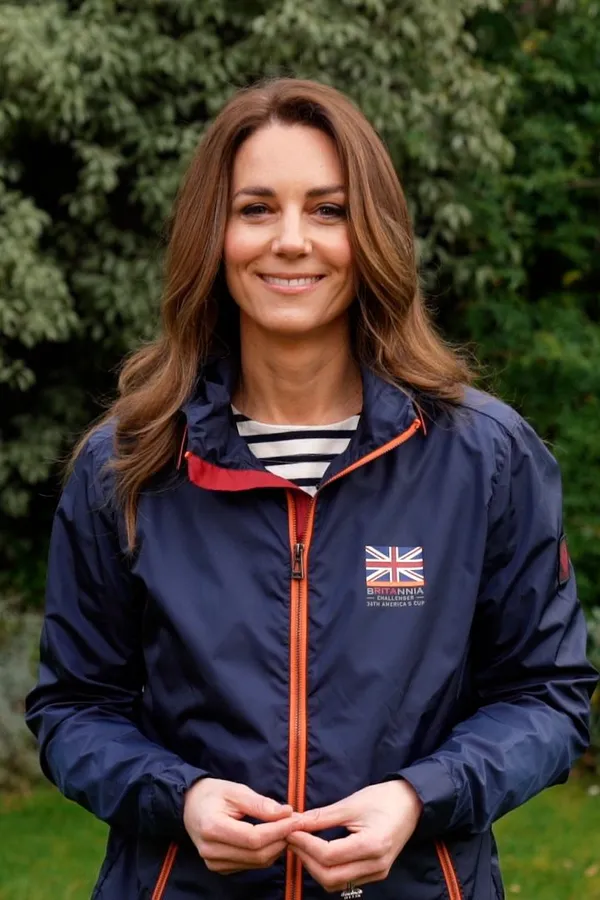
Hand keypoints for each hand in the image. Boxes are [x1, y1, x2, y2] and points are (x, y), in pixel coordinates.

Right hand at [184, 778, 297, 873]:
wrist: (189, 806)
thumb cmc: (212, 794)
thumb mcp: (235, 790)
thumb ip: (260, 804)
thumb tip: (286, 812)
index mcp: (212, 828)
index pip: (253, 838)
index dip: (278, 830)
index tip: (297, 819)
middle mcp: (211, 851)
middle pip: (257, 854)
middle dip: (281, 839)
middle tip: (297, 823)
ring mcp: (214, 863)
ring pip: (256, 862)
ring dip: (277, 847)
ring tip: (288, 828)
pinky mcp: (220, 868)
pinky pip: (250, 865)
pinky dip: (267, 853)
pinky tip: (273, 838)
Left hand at [287, 781, 422, 892]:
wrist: (412, 804)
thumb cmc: (383, 798)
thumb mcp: (351, 804)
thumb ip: (322, 817)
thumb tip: (295, 821)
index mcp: (372, 846)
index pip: (328, 855)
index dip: (305, 844)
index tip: (290, 830)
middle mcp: (376, 866)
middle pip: (329, 876)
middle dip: (306, 859)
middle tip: (291, 838)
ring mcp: (377, 873)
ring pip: (335, 883)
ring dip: (314, 867)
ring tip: (302, 845)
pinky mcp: (376, 873)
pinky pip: (345, 880)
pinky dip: (327, 869)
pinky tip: (317, 852)